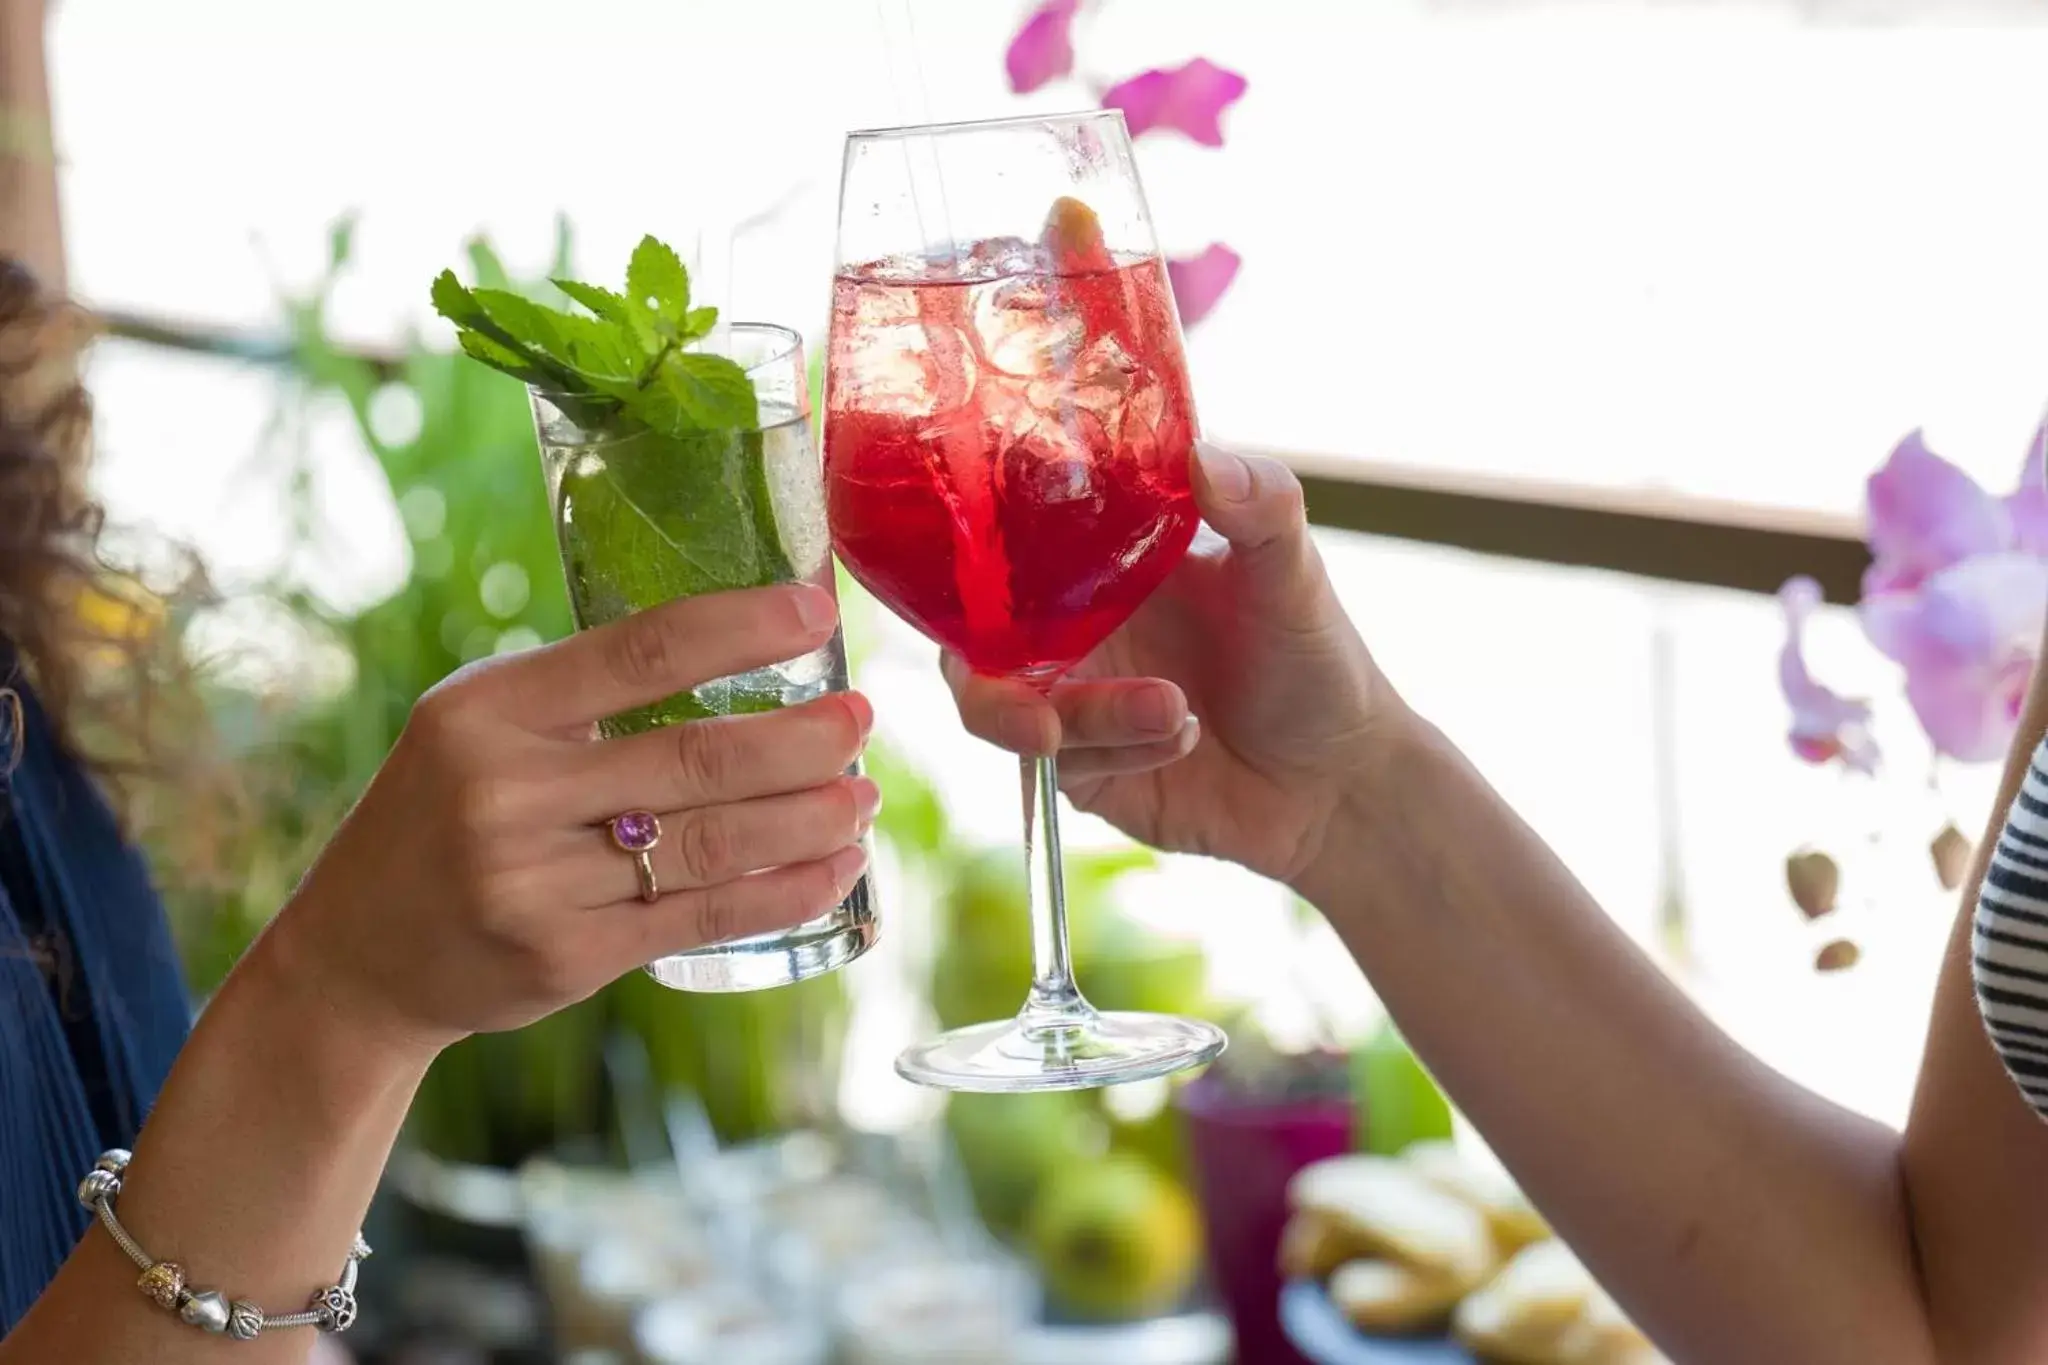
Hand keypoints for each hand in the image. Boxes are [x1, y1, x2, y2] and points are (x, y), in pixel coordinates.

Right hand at [260, 584, 874, 1055]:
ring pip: (714, 843)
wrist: (358, 956)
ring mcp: (536, 883)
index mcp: (488, 711)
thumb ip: (581, 695)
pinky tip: (837, 868)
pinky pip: (705, 917)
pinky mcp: (568, 956)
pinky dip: (787, 891)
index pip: (640, 651)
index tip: (818, 613)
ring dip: (812, 818)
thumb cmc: (443, 815)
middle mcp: (506, 794)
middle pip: (698, 757)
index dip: (742, 628)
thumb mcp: (478, 727)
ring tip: (864, 796)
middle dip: (804, 739)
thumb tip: (739, 647)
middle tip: (861, 720)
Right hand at [947, 441, 1402, 886]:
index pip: (1005, 553)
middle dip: (991, 689)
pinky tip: (1186, 739)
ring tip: (1179, 714)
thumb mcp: (1294, 573)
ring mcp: (1074, 703)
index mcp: (1100, 566)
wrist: (1340, 778)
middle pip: (976, 651)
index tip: (981, 573)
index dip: (970, 562)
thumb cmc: (1315, 660)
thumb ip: (1260, 505)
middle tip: (1039, 720)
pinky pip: (1060, 767)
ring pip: (1013, 717)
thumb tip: (1200, 455)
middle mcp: (1073, 632)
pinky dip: (1117, 754)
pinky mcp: (1087, 770)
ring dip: (1093, 718)